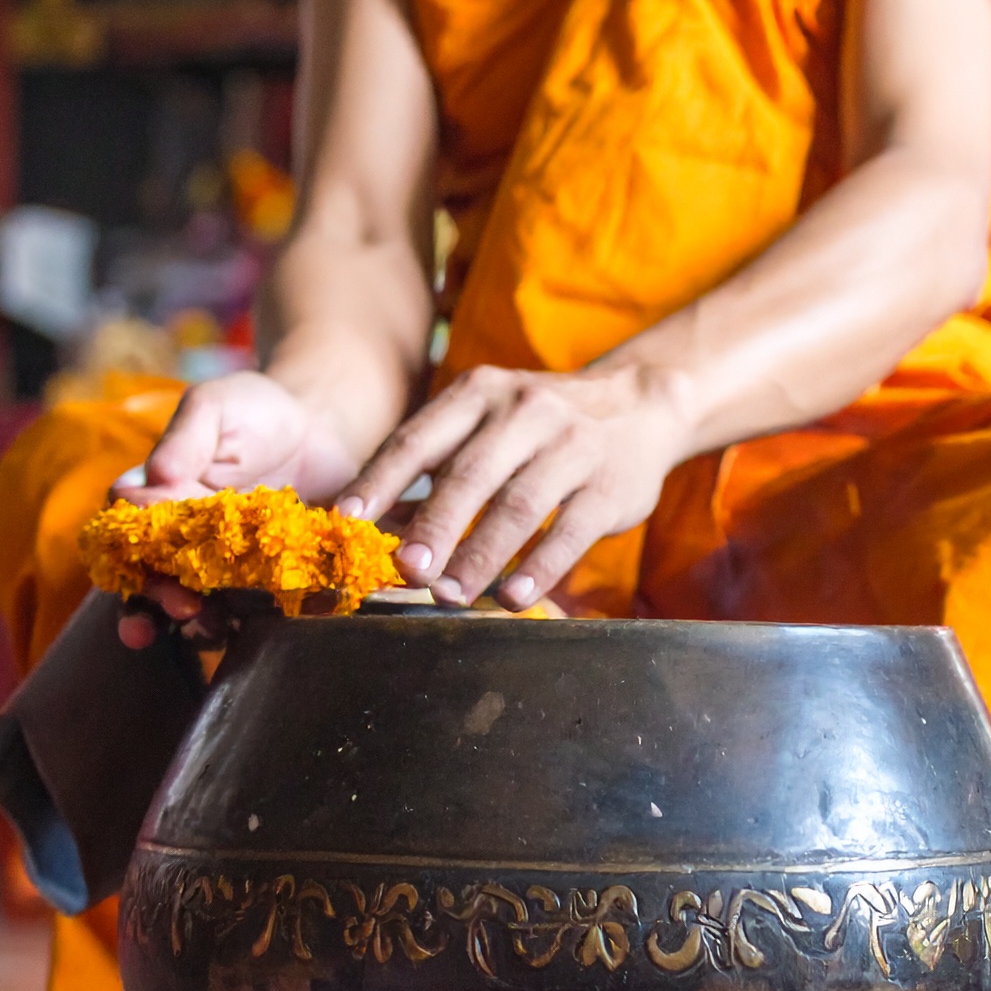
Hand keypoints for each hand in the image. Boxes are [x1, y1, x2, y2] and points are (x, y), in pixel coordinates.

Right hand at [110, 371, 363, 649]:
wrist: (319, 425)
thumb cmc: (252, 410)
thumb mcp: (212, 409)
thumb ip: (184, 439)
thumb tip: (155, 474)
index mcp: (154, 499)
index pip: (125, 535)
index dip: (128, 557)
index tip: (143, 570)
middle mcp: (179, 541)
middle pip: (152, 583)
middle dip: (158, 604)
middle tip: (182, 608)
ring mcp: (220, 566)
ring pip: (196, 607)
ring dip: (199, 624)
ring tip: (213, 626)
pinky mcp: (263, 580)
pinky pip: (254, 609)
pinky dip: (259, 619)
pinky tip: (269, 622)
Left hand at [335, 364, 694, 608]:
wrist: (641, 405)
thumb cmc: (541, 426)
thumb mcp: (489, 420)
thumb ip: (438, 464)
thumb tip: (376, 527)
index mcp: (479, 393)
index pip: (419, 439)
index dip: (380, 482)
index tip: (349, 522)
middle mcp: (525, 410)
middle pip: (470, 475)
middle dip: (434, 526)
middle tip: (405, 571)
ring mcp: (573, 445)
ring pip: (519, 506)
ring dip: (480, 557)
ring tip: (449, 596)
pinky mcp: (612, 484)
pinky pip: (570, 531)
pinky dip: (539, 568)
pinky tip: (512, 597)